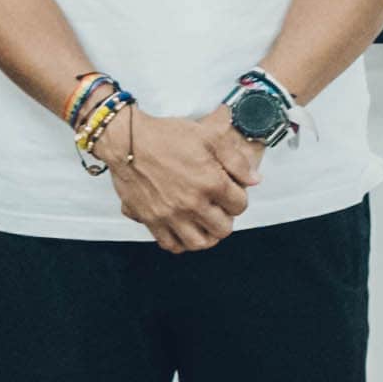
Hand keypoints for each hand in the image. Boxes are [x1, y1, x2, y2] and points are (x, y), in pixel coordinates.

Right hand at [113, 111, 261, 250]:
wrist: (128, 142)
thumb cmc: (166, 136)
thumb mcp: (209, 136)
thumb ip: (235, 159)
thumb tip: (254, 179)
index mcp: (210, 182)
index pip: (240, 205)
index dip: (239, 196)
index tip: (232, 191)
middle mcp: (192, 203)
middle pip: (223, 229)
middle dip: (227, 218)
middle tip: (220, 207)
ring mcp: (171, 215)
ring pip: (199, 243)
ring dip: (207, 235)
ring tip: (205, 223)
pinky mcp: (152, 220)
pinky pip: (171, 244)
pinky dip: (181, 242)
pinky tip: (184, 230)